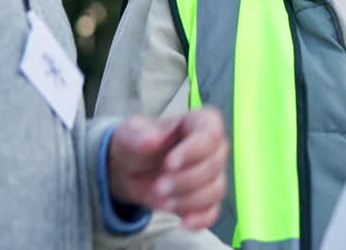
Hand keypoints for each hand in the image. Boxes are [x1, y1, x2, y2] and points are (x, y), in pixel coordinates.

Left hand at [107, 108, 228, 229]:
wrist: (129, 169)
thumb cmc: (137, 142)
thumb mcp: (131, 132)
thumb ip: (140, 134)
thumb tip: (153, 140)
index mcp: (201, 123)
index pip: (211, 135)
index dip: (193, 151)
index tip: (169, 164)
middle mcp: (213, 147)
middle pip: (214, 165)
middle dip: (186, 180)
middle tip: (159, 186)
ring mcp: (212, 174)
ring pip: (215, 190)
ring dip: (189, 200)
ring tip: (163, 201)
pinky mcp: (206, 198)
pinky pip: (213, 211)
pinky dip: (201, 219)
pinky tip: (184, 222)